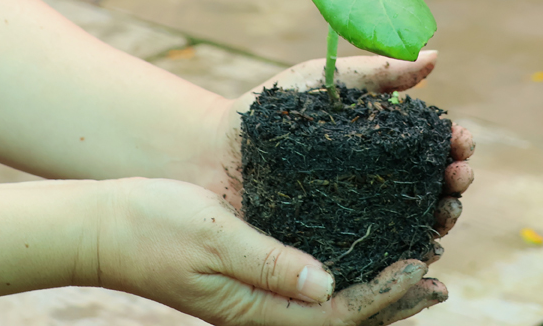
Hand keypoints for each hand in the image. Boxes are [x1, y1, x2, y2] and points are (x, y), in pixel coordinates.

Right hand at [92, 177, 443, 325]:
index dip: (384, 292)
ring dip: (375, 289)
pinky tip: (363, 247)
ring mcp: (256, 298)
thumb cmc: (153, 226)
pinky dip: (345, 270)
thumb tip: (326, 286)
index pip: (337, 315)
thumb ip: (270, 262)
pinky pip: (310, 283)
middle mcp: (262, 312)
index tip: (421, 264)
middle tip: (439, 280)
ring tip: (418, 267)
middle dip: (393, 302)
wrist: (103, 226)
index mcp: (255, 310)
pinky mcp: (252, 276)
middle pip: (341, 319)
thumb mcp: (214, 237)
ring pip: (329, 304)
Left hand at [199, 50, 475, 248]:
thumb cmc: (273, 111)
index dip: (454, 146)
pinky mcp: (335, 252)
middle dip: (456, 184)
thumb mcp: (328, 82)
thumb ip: (379, 71)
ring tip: (448, 210)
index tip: (462, 140)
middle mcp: (380, 188)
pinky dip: (404, 257)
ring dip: (442, 220)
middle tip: (459, 175)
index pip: (433, 150)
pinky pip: (378, 260)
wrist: (216, 150)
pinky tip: (421, 251)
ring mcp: (361, 221)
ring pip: (415, 228)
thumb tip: (434, 55)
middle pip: (434, 192)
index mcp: (384, 149)